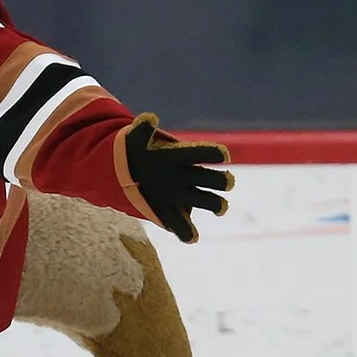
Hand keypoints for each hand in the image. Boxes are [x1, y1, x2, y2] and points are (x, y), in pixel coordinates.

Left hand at [123, 114, 231, 243]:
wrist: (128, 173)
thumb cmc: (137, 153)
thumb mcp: (135, 140)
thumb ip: (141, 130)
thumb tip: (150, 118)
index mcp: (180, 156)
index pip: (199, 153)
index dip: (212, 153)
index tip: (224, 155)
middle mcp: (186, 176)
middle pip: (210, 178)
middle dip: (221, 180)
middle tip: (228, 182)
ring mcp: (181, 196)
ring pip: (205, 201)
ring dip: (215, 204)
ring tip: (219, 208)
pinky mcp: (169, 213)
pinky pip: (182, 226)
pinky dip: (186, 232)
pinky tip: (190, 237)